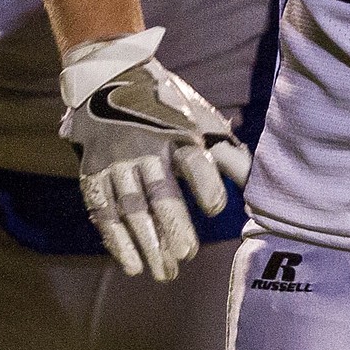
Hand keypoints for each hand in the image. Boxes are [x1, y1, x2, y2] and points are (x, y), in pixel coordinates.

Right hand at [59, 27, 251, 281]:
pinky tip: (131, 264)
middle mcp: (145, 145)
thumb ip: (227, 154)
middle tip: (186, 256)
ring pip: (130, 207)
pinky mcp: (94, 171)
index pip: (194, 159)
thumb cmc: (168, 107)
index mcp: (178, 130)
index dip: (206, 183)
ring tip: (164, 272)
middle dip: (172, 225)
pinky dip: (115, 240)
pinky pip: (102, 210)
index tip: (217, 209)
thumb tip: (255, 183)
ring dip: (145, 242)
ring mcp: (116, 159)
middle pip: (159, 190)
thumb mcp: (200, 120)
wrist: (111, 77)